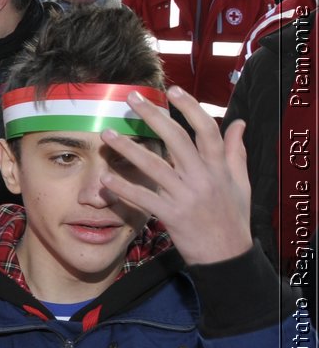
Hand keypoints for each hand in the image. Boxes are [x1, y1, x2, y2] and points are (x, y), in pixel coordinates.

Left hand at [99, 86, 253, 265]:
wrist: (228, 257)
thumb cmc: (233, 218)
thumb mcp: (241, 183)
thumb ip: (236, 152)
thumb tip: (239, 122)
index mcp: (219, 168)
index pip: (207, 130)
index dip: (190, 108)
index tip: (173, 90)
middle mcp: (203, 178)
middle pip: (177, 139)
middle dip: (153, 116)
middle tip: (131, 98)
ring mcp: (187, 197)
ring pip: (155, 166)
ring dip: (128, 148)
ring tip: (106, 133)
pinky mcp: (172, 216)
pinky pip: (145, 198)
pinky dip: (124, 188)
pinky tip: (106, 178)